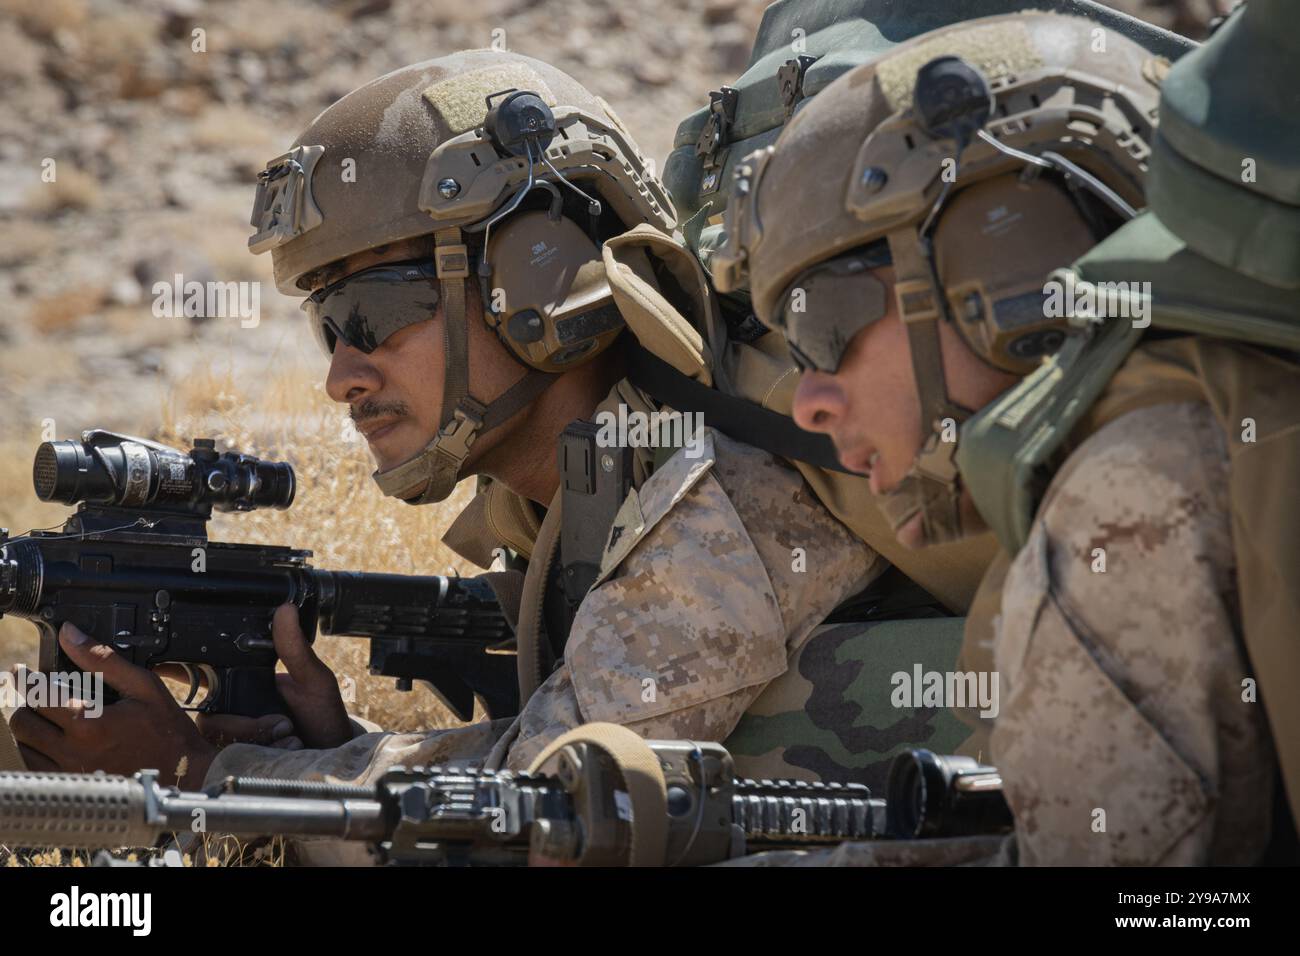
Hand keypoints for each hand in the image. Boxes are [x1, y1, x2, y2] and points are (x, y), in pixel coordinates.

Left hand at [11, 624, 216, 788]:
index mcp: (90, 722)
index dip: (24, 678)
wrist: (181, 772)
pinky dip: (33, 751)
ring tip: (42, 717)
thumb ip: (103, 659)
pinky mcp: (72, 784)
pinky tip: (47, 741)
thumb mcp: (143, 685)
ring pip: (23, 747)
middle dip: (26, 703)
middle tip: (36, 695)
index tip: (20, 670)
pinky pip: (34, 767)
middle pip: (23, 721)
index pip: (38, 694)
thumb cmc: (166, 729)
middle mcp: (74, 750)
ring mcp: (70, 771)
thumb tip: (70, 634)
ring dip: (27, 728)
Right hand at [156, 604, 351, 749]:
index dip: (177, 666)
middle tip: (282, 722)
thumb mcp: (313, 680)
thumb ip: (295, 649)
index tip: (161, 663)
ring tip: (286, 732)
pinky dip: (256, 749)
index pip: (203, 670)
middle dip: (243, 721)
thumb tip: (286, 610)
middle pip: (208, 712)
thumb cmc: (321, 716)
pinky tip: (282, 747)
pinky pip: (225, 752)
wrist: (329, 753)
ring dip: (254, 734)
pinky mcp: (234, 756)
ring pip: (215, 732)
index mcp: (243, 682)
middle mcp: (231, 708)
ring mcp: (230, 734)